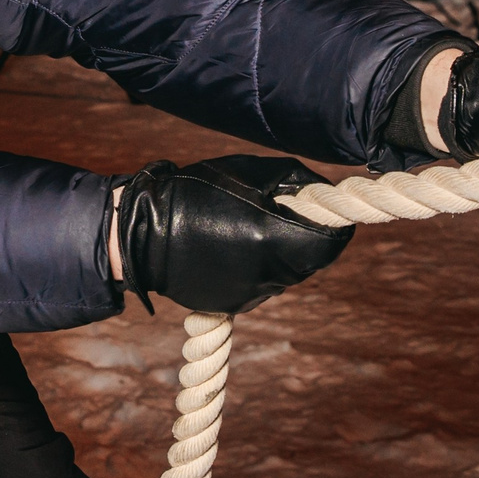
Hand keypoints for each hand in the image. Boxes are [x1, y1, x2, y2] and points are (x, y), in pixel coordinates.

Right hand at [114, 156, 352, 313]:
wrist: (141, 233)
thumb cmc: (197, 192)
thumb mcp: (249, 171)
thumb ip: (293, 180)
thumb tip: (322, 190)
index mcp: (272, 237)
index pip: (331, 243)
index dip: (337, 227)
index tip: (329, 212)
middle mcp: (267, 273)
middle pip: (312, 261)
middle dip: (308, 238)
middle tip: (287, 214)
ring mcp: (250, 295)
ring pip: (288, 275)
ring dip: (283, 253)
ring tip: (250, 229)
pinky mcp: (233, 305)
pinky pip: (261, 285)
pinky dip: (257, 268)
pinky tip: (231, 247)